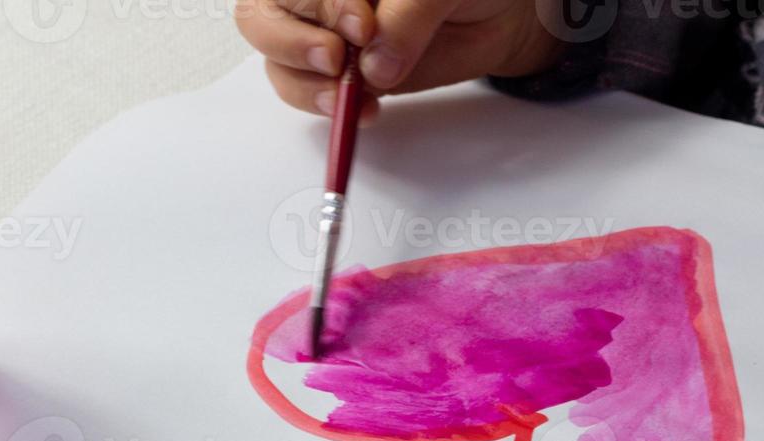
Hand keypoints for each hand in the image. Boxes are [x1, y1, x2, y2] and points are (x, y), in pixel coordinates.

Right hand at [235, 0, 564, 118]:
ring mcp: (324, 35)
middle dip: (292, 43)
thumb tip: (376, 66)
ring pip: (279, 62)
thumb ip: (409, 16)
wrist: (501, 14)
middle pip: (262, 18)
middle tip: (336, 61)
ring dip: (308, 85)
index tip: (360, 26)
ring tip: (353, 94)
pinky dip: (330, 107)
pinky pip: (310, 94)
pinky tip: (366, 107)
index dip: (320, 5)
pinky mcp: (342, 75)